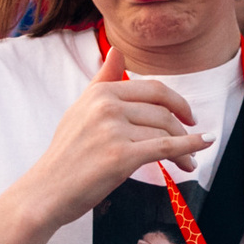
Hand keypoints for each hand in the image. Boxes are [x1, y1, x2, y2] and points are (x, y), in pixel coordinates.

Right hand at [0, 50, 210, 243]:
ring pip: (165, 132)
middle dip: (182, 127)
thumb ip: (102, 80)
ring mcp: (113, 131)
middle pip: (162, 111)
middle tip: (192, 139)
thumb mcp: (80, 110)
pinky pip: (165, 148)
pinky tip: (198, 152)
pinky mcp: (121, 157)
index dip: (176, 102)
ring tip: (188, 161)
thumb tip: (117, 51)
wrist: (46, 192)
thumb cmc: (65, 155)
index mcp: (100, 92)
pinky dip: (188, 149)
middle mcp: (106, 106)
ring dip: (185, 147)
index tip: (187, 115)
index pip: (152, 90)